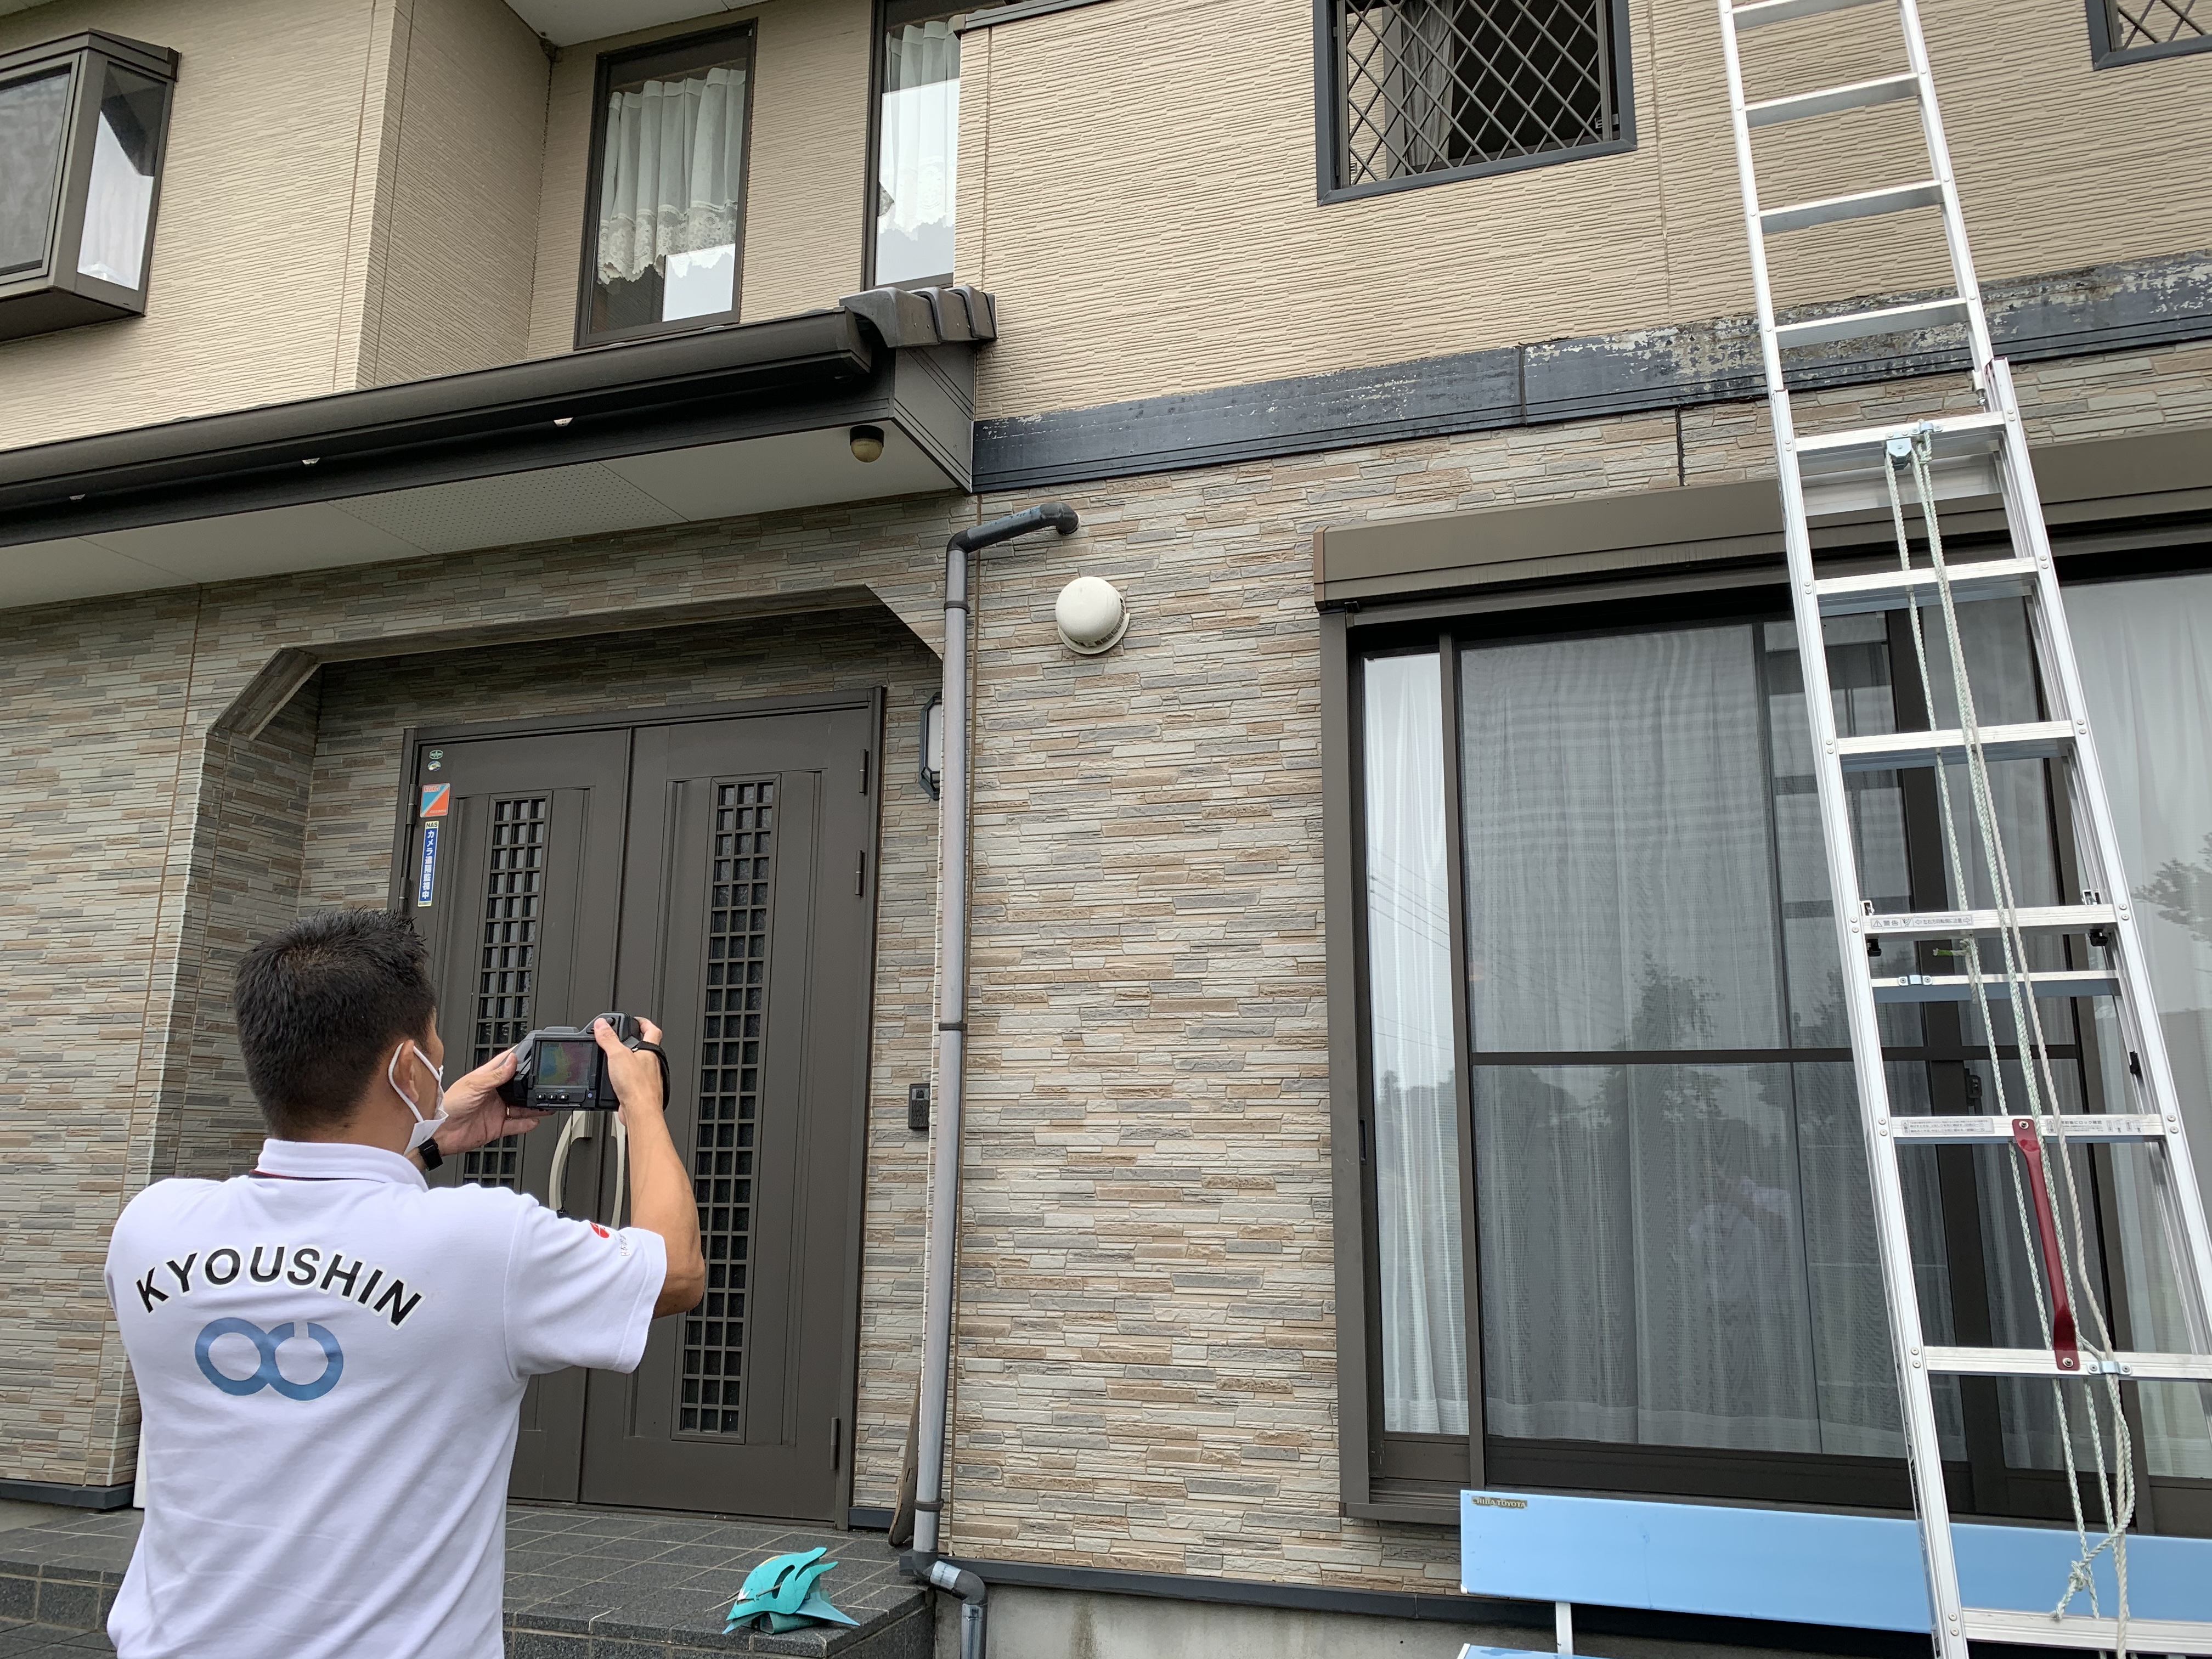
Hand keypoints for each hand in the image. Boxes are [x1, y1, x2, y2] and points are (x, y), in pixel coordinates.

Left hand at [433, 1047, 551, 1154]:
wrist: (439, 1132)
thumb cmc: (449, 1105)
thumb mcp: (474, 1085)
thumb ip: (496, 1075)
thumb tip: (512, 1060)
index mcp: (486, 1079)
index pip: (506, 1065)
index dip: (519, 1059)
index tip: (534, 1053)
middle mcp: (493, 1094)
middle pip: (517, 1088)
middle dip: (531, 1086)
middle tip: (545, 1083)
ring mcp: (495, 1110)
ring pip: (520, 1107)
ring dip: (533, 1106)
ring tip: (546, 1103)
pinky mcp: (496, 1127)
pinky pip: (515, 1125)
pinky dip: (526, 1124)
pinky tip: (535, 1120)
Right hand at [594, 1016, 666, 1126]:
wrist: (640, 1111)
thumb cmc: (637, 1086)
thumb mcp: (618, 1055)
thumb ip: (609, 1039)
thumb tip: (601, 1024)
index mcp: (650, 1051)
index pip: (653, 1030)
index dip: (644, 1023)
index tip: (636, 1020)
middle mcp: (652, 1064)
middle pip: (645, 1047)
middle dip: (634, 1042)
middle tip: (623, 1038)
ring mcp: (647, 1078)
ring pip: (638, 1064)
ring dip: (628, 1060)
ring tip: (615, 1057)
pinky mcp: (639, 1090)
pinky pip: (632, 1080)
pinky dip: (623, 1077)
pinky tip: (615, 1079)